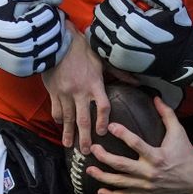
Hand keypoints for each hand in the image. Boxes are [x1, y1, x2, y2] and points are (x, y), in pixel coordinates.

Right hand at [41, 22, 108, 152]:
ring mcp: (65, 93)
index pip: (102, 107)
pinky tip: (60, 125)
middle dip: (85, 137)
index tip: (103, 132)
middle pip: (83, 119)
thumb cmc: (83, 49)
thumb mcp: (103, 59)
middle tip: (86, 151)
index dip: (103, 121)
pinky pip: (56, 109)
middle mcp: (80, 91)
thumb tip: (138, 81)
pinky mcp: (54, 92)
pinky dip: (58, 119)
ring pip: (67, 118)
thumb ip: (120, 73)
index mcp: (94, 84)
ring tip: (69, 145)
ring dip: (68, 133)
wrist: (58, 42)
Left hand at [86, 96, 192, 193]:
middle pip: (122, 165)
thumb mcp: (179, 133)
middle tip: (95, 148)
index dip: (122, 134)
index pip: (136, 144)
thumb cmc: (185, 155)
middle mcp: (149, 172)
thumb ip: (167, 115)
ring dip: (103, 176)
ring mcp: (145, 185)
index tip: (111, 126)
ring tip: (90, 169)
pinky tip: (101, 190)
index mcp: (157, 156)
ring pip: (120, 182)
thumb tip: (156, 98)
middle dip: (105, 157)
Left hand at [90, 0, 192, 85]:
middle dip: (105, 6)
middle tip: (112, 4)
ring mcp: (118, 51)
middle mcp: (123, 36)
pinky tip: (105, 32)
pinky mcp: (117, 62)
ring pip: (96, 30)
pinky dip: (98, 37)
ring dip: (100, 21)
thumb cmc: (179, 30)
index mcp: (135, 21)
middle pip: (102, 14)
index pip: (113, 1)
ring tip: (108, 17)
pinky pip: (98, 47)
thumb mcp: (173, 4)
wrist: (183, 58)